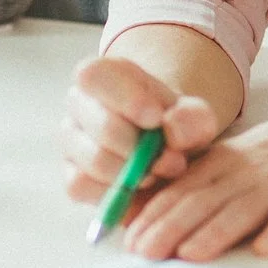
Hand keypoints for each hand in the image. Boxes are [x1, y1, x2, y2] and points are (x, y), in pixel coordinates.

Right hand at [61, 55, 222, 203]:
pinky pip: (87, 187)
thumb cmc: (176, 126)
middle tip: (172, 159)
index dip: (126, 99)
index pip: (94, 76)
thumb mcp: (196, 117)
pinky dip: (118, 192)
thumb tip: (171, 131)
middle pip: (103, 126)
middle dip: (144, 148)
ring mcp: (71, 142)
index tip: (157, 120)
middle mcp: (78, 104)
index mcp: (102, 75)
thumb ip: (193, 118)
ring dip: (135, 172)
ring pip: (96, 160)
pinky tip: (137, 185)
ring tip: (158, 171)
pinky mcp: (71, 178)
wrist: (169, 154)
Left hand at [121, 103, 267, 261]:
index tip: (131, 241)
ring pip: (245, 208)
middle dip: (173, 227)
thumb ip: (193, 187)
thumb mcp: (230, 162)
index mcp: (223, 164)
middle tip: (147, 253)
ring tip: (192, 254)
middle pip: (205, 200)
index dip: (155, 215)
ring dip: (216, 231)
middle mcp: (247, 171)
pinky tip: (267, 248)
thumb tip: (141, 215)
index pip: (182, 190)